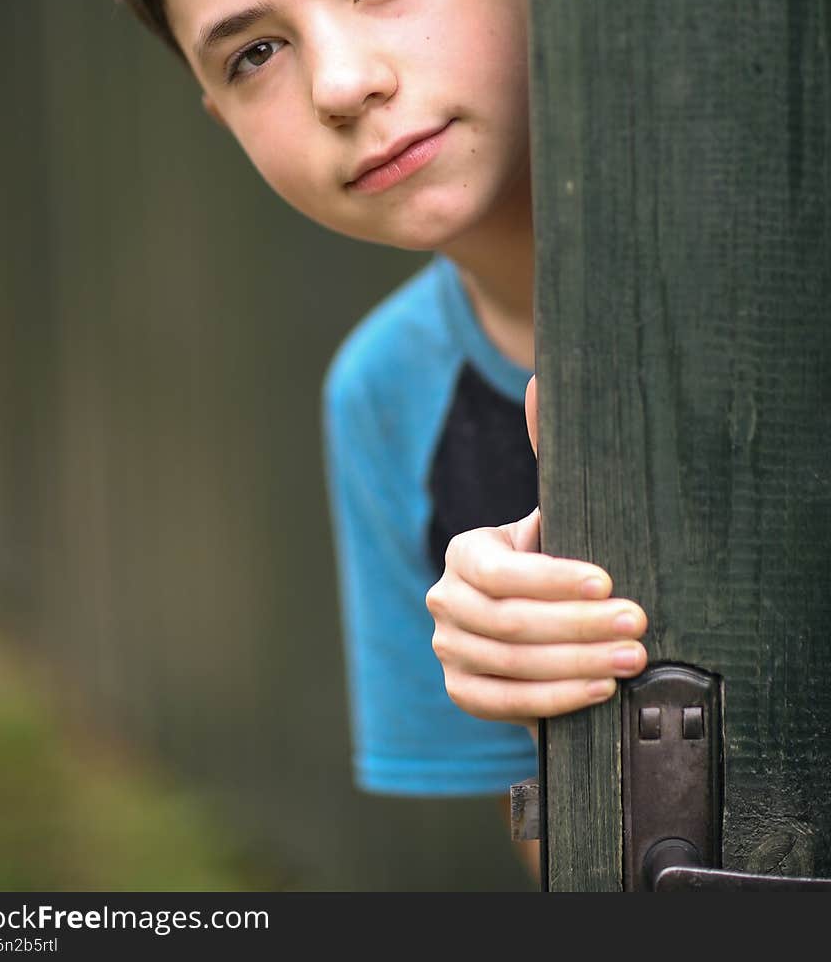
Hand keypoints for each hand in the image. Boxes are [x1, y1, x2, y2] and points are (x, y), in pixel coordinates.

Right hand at [425, 375, 647, 724]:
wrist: (541, 623)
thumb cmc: (556, 562)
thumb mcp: (555, 515)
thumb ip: (547, 453)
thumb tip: (541, 381)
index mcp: (466, 552)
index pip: (501, 572)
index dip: (553, 580)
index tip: (610, 582)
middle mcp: (446, 599)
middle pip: (508, 622)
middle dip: (579, 625)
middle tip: (638, 625)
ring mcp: (448, 650)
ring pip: (508, 665)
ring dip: (576, 664)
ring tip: (632, 659)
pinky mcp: (462, 691)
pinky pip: (502, 703)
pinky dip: (553, 699)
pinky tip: (599, 691)